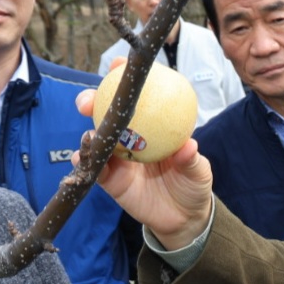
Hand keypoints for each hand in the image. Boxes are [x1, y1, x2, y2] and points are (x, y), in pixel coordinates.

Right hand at [73, 88, 212, 249]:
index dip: (125, 78)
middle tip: (89, 101)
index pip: (139, 96)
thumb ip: (191, 159)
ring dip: (88, 134)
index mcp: (153, 126)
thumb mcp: (198, 171)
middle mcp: (132, 137)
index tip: (117, 65)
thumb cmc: (193, 185)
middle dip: (93, 100)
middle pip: (107, 112)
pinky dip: (87, 162)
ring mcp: (118, 157)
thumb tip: (189, 146)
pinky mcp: (110, 180)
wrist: (184, 218)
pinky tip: (85, 159)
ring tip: (89, 135)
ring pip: (96, 139)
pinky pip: (95, 169)